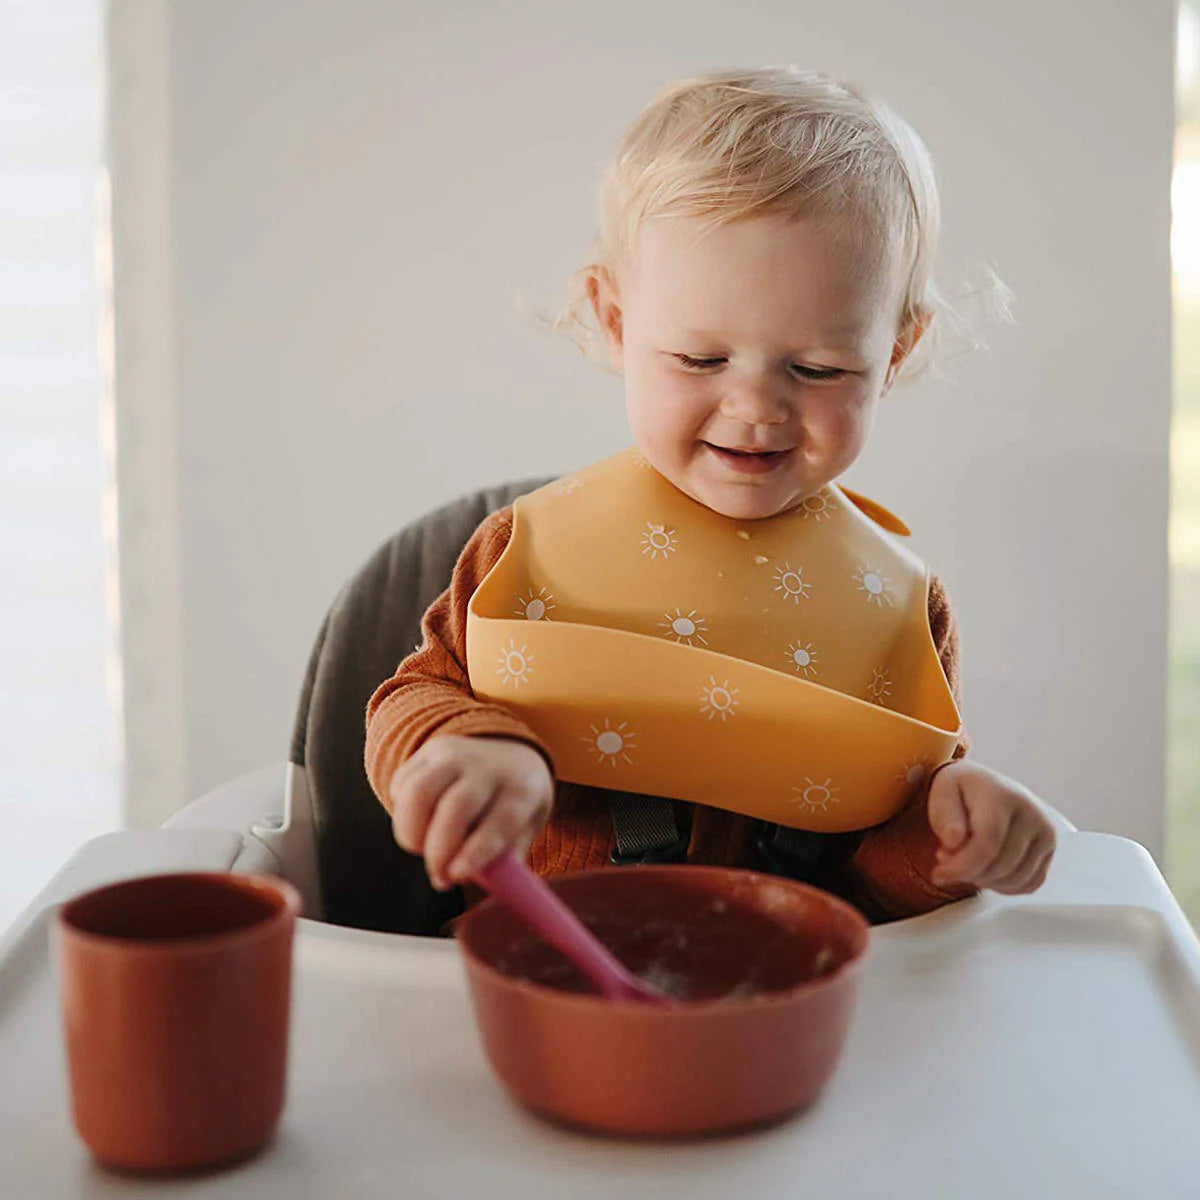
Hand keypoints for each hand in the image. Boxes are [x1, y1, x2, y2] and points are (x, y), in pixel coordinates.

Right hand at [389, 735, 554, 890]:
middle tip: (438, 876)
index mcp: (521, 789)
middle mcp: (488, 767)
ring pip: (419, 791)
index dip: (477, 851)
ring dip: (410, 831)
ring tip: (420, 849)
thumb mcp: (526, 827)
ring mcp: (456, 754)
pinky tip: (419, 822)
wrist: (509, 752)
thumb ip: (505, 858)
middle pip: (456, 805)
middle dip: (439, 849)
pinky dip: (402, 812)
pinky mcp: (428, 752)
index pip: (501, 821)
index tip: (456, 876)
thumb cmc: (515, 802)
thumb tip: (482, 884)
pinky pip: (402, 783)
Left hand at [926, 760, 1055, 893]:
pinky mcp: (1049, 849)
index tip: (938, 873)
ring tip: (966, 863)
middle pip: (1002, 864)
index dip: (962, 865)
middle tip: (947, 865)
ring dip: (985, 881)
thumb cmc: (961, 792)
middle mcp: (1031, 812)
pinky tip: (985, 870)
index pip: (987, 842)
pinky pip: (1029, 884)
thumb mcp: (942, 794)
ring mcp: (1045, 832)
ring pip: (1017, 879)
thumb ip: (944, 817)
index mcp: (1002, 795)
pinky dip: (1004, 886)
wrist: (986, 785)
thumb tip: (953, 842)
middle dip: (969, 874)